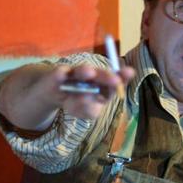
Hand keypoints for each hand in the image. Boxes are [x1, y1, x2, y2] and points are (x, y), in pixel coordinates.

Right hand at [0, 59, 134, 129]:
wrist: (52, 94)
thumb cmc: (74, 100)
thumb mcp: (86, 111)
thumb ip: (90, 110)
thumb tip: (90, 101)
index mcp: (101, 83)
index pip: (113, 79)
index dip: (122, 76)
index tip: (129, 73)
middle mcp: (89, 75)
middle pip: (99, 74)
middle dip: (106, 76)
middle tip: (115, 79)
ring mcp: (73, 72)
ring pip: (80, 71)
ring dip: (85, 71)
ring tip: (90, 73)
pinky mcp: (56, 74)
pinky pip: (58, 74)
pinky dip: (60, 75)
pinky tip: (62, 74)